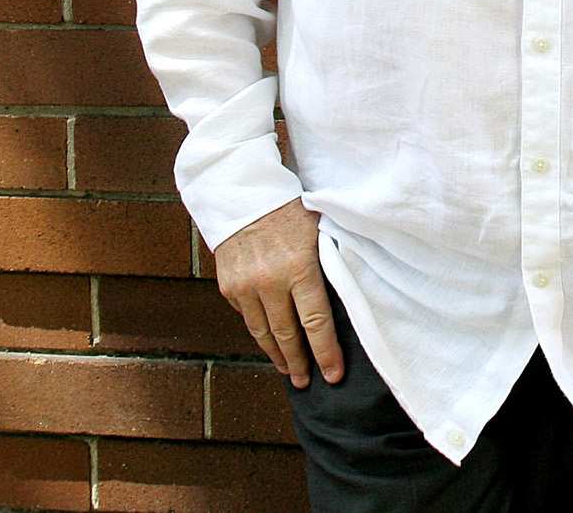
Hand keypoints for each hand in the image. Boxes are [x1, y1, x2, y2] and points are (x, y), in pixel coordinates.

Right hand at [212, 199, 343, 388]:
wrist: (240, 191)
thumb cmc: (289, 206)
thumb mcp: (318, 230)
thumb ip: (328, 264)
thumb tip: (344, 297)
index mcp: (299, 267)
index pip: (316, 322)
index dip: (325, 352)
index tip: (333, 375)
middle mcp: (270, 282)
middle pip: (287, 335)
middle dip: (299, 363)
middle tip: (307, 382)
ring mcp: (245, 286)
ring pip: (263, 332)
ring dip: (277, 354)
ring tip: (287, 369)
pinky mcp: (228, 285)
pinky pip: (246, 316)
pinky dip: (259, 330)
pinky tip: (268, 340)